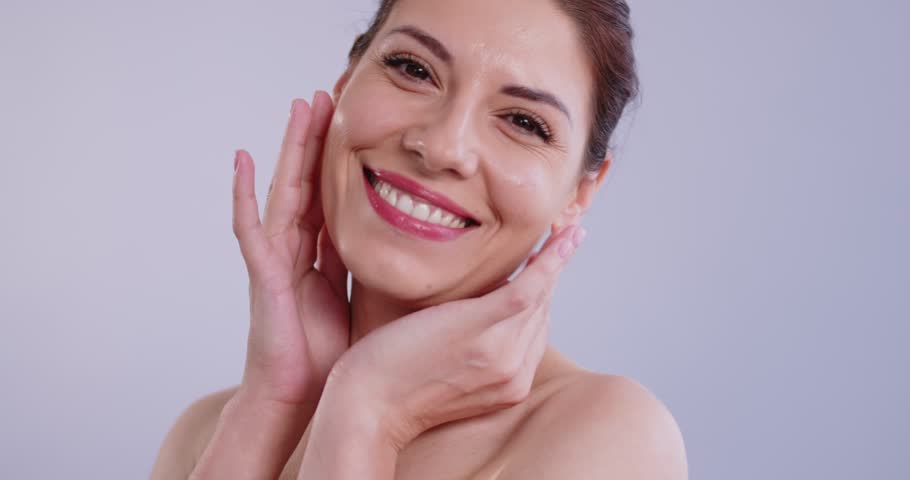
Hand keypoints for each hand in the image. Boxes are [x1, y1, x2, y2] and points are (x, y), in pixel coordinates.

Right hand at [232, 91, 348, 405]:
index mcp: (320, 258)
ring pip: (283, 192)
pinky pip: (251, 229)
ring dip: (288, 149)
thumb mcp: (360, 301)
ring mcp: (276, 261)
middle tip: (324, 96)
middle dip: (314, 140)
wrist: (304, 398)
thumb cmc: (331, 358)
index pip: (330, 197)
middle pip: (306, 184)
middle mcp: (296, 252)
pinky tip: (244, 160)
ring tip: (297, 108)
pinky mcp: (263, 276)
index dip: (338, 161)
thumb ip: (368, 269)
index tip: (352, 125)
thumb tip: (404, 246)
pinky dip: (244, 194)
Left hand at [327, 224, 586, 448]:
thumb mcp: (444, 369)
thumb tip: (479, 303)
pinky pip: (529, 288)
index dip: (542, 294)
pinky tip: (565, 237)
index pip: (535, 330)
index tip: (546, 265)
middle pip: (541, 312)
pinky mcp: (483, 329)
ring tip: (564, 230)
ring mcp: (502, 354)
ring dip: (555, 259)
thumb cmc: (390, 384)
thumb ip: (472, 344)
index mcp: (509, 385)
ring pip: (538, 297)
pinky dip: (551, 260)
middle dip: (550, 275)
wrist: (366, 408)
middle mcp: (514, 373)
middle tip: (560, 236)